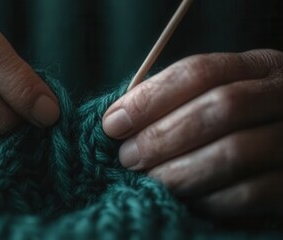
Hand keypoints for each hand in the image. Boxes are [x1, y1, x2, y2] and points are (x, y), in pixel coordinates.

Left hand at [103, 49, 282, 217]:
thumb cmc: (236, 127)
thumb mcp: (217, 100)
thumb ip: (178, 102)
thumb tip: (119, 120)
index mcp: (259, 68)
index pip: (200, 71)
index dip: (150, 97)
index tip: (113, 123)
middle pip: (219, 108)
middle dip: (162, 136)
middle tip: (128, 157)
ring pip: (232, 152)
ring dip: (179, 171)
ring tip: (150, 181)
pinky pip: (249, 193)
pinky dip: (207, 200)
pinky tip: (184, 201)